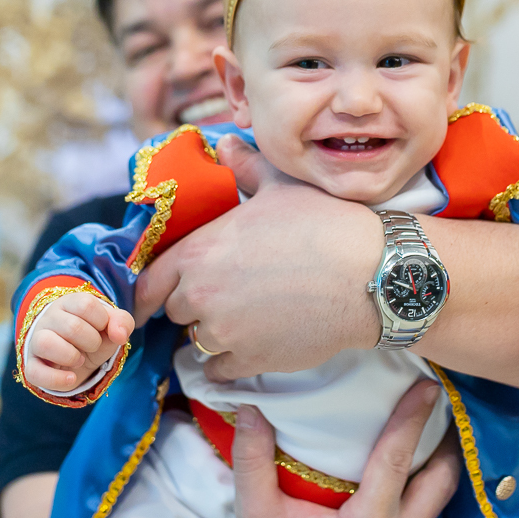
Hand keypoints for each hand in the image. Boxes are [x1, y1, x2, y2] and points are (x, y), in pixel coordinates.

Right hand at [23, 292, 133, 390]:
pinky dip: (57, 379)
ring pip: (45, 343)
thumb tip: (119, 335)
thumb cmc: (93, 335)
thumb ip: (122, 322)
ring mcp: (36, 342)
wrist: (78, 358)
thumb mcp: (111, 326)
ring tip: (80, 359)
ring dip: (71, 355)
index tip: (102, 327)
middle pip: (72, 326)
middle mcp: (49, 319)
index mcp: (69, 303)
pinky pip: (34, 372)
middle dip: (92, 341)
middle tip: (92, 346)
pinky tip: (72, 378)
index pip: (86, 304)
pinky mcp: (32, 365)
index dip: (101, 320)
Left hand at [136, 135, 384, 381]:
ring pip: (198, 341)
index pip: (149, 281)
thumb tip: (225, 145)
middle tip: (220, 295)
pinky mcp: (251, 362)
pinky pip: (219, 371)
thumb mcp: (280, 186)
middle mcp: (202, 295)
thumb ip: (244, 168)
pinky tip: (251, 346)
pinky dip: (229, 363)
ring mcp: (225, 333)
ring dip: (213, 333)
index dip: (152, 288)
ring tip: (244, 318)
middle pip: (175, 311)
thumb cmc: (326, 224)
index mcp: (200, 251)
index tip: (157, 294)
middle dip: (192, 304)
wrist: (370, 275)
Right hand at [222, 380, 459, 517]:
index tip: (427, 388)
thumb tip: (250, 406)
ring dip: (437, 465)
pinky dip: (421, 488)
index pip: (397, 460)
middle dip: (446, 441)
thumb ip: (252, 457)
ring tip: (431, 430)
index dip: (412, 419)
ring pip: (437, 504)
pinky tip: (407, 470)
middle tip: (440, 405)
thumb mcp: (255, 510)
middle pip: (440, 483)